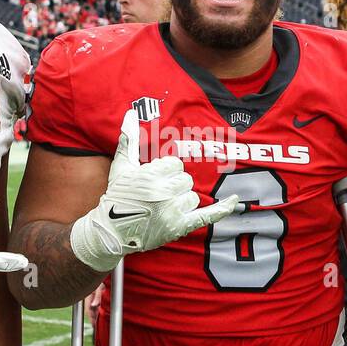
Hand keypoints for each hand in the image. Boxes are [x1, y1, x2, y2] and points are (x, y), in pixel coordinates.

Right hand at [70, 107, 238, 271]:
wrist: (111, 232)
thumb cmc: (117, 196)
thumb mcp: (121, 167)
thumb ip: (129, 139)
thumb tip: (131, 113)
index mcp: (151, 175)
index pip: (175, 164)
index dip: (165, 171)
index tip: (153, 180)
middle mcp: (163, 193)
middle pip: (186, 180)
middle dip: (173, 185)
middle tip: (157, 195)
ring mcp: (172, 212)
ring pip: (192, 197)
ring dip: (181, 201)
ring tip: (162, 208)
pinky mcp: (179, 227)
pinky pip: (207, 215)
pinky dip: (222, 209)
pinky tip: (235, 200)